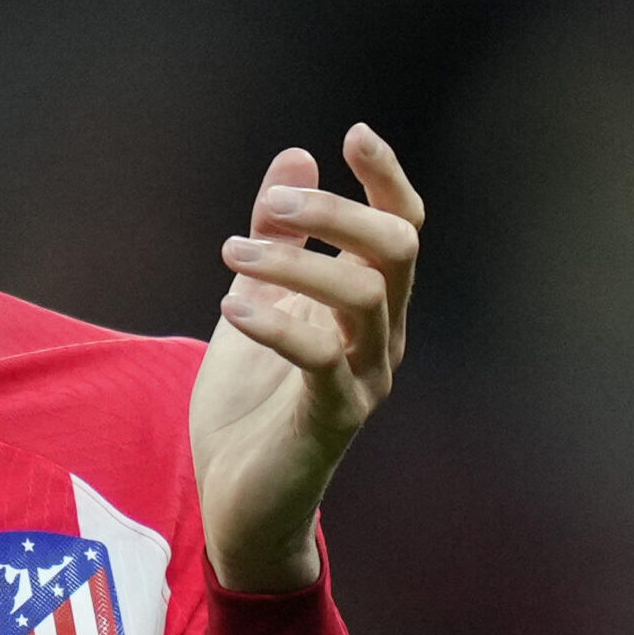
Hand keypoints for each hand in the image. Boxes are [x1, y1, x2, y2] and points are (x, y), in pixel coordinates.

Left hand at [192, 123, 422, 591]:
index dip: (388, 179)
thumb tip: (295, 154)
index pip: (402, 229)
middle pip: (397, 250)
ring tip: (231, 252)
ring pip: (364, 295)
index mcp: (368, 306)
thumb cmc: (252, 404)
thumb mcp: (257, 300)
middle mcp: (381, 337)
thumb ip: (279, 236)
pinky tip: (231, 306)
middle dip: (339, 211)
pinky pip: (320, 359)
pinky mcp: (333, 420)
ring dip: (295, 262)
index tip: (356, 134)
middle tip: (270, 205)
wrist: (238, 500)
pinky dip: (276, 323)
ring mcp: (364, 379)